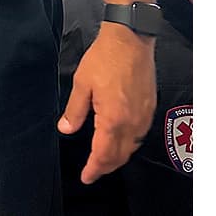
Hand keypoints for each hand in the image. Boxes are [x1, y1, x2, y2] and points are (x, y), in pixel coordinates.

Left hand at [58, 21, 156, 183]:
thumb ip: (74, 111)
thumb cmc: (106, 57)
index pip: (103, 154)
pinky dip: (130, 143)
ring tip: (105, 159)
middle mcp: (131, 120)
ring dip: (118, 157)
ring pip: (132, 147)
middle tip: (93, 171)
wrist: (130, 38)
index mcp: (113, 118)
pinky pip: (140, 134)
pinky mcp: (149, 105)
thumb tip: (66, 129)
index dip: (94, 169)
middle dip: (106, 167)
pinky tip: (122, 140)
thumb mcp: (82, 84)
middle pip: (120, 156)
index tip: (86, 177)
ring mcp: (143, 114)